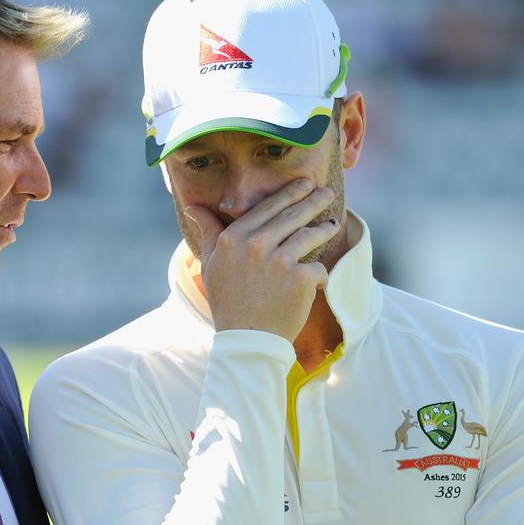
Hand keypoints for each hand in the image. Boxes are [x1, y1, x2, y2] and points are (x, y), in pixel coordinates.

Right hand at [184, 179, 336, 341]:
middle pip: (291, 215)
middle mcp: (256, 245)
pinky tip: (318, 280)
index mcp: (233, 238)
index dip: (288, 194)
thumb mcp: (210, 264)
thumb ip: (207, 231)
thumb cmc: (227, 301)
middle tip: (326, 192)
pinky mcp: (300, 279)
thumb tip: (191, 206)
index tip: (303, 184)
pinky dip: (319, 275)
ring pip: (309, 236)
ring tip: (332, 226)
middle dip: (312, 200)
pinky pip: (318, 268)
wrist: (246, 340)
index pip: (266, 208)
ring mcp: (279, 261)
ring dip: (324, 229)